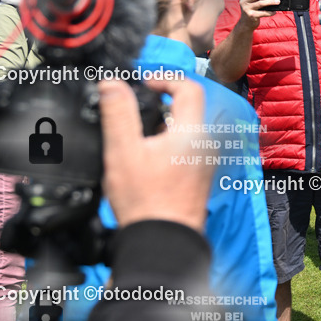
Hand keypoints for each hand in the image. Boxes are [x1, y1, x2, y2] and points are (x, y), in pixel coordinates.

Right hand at [99, 78, 211, 232]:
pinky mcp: (202, 176)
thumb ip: (118, 114)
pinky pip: (190, 148)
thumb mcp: (123, 151)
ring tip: (140, 135)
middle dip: (164, 102)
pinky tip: (149, 158)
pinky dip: (172, 143)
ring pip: (189, 129)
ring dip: (166, 124)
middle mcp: (206, 144)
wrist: (164, 240)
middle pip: (190, 108)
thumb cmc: (146, 200)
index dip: (165, 80)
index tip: (144, 86)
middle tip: (139, 107)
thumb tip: (113, 84)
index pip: (189, 88)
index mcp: (192, 132)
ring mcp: (207, 161)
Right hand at [237, 0, 277, 29]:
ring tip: (277, 2)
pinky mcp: (251, 15)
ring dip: (270, 2)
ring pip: (260, 3)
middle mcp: (244, 1)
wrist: (245, 23)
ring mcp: (247, 8)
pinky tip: (274, 11)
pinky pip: (263, 13)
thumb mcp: (250, 1)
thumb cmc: (251, 10)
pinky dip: (270, 12)